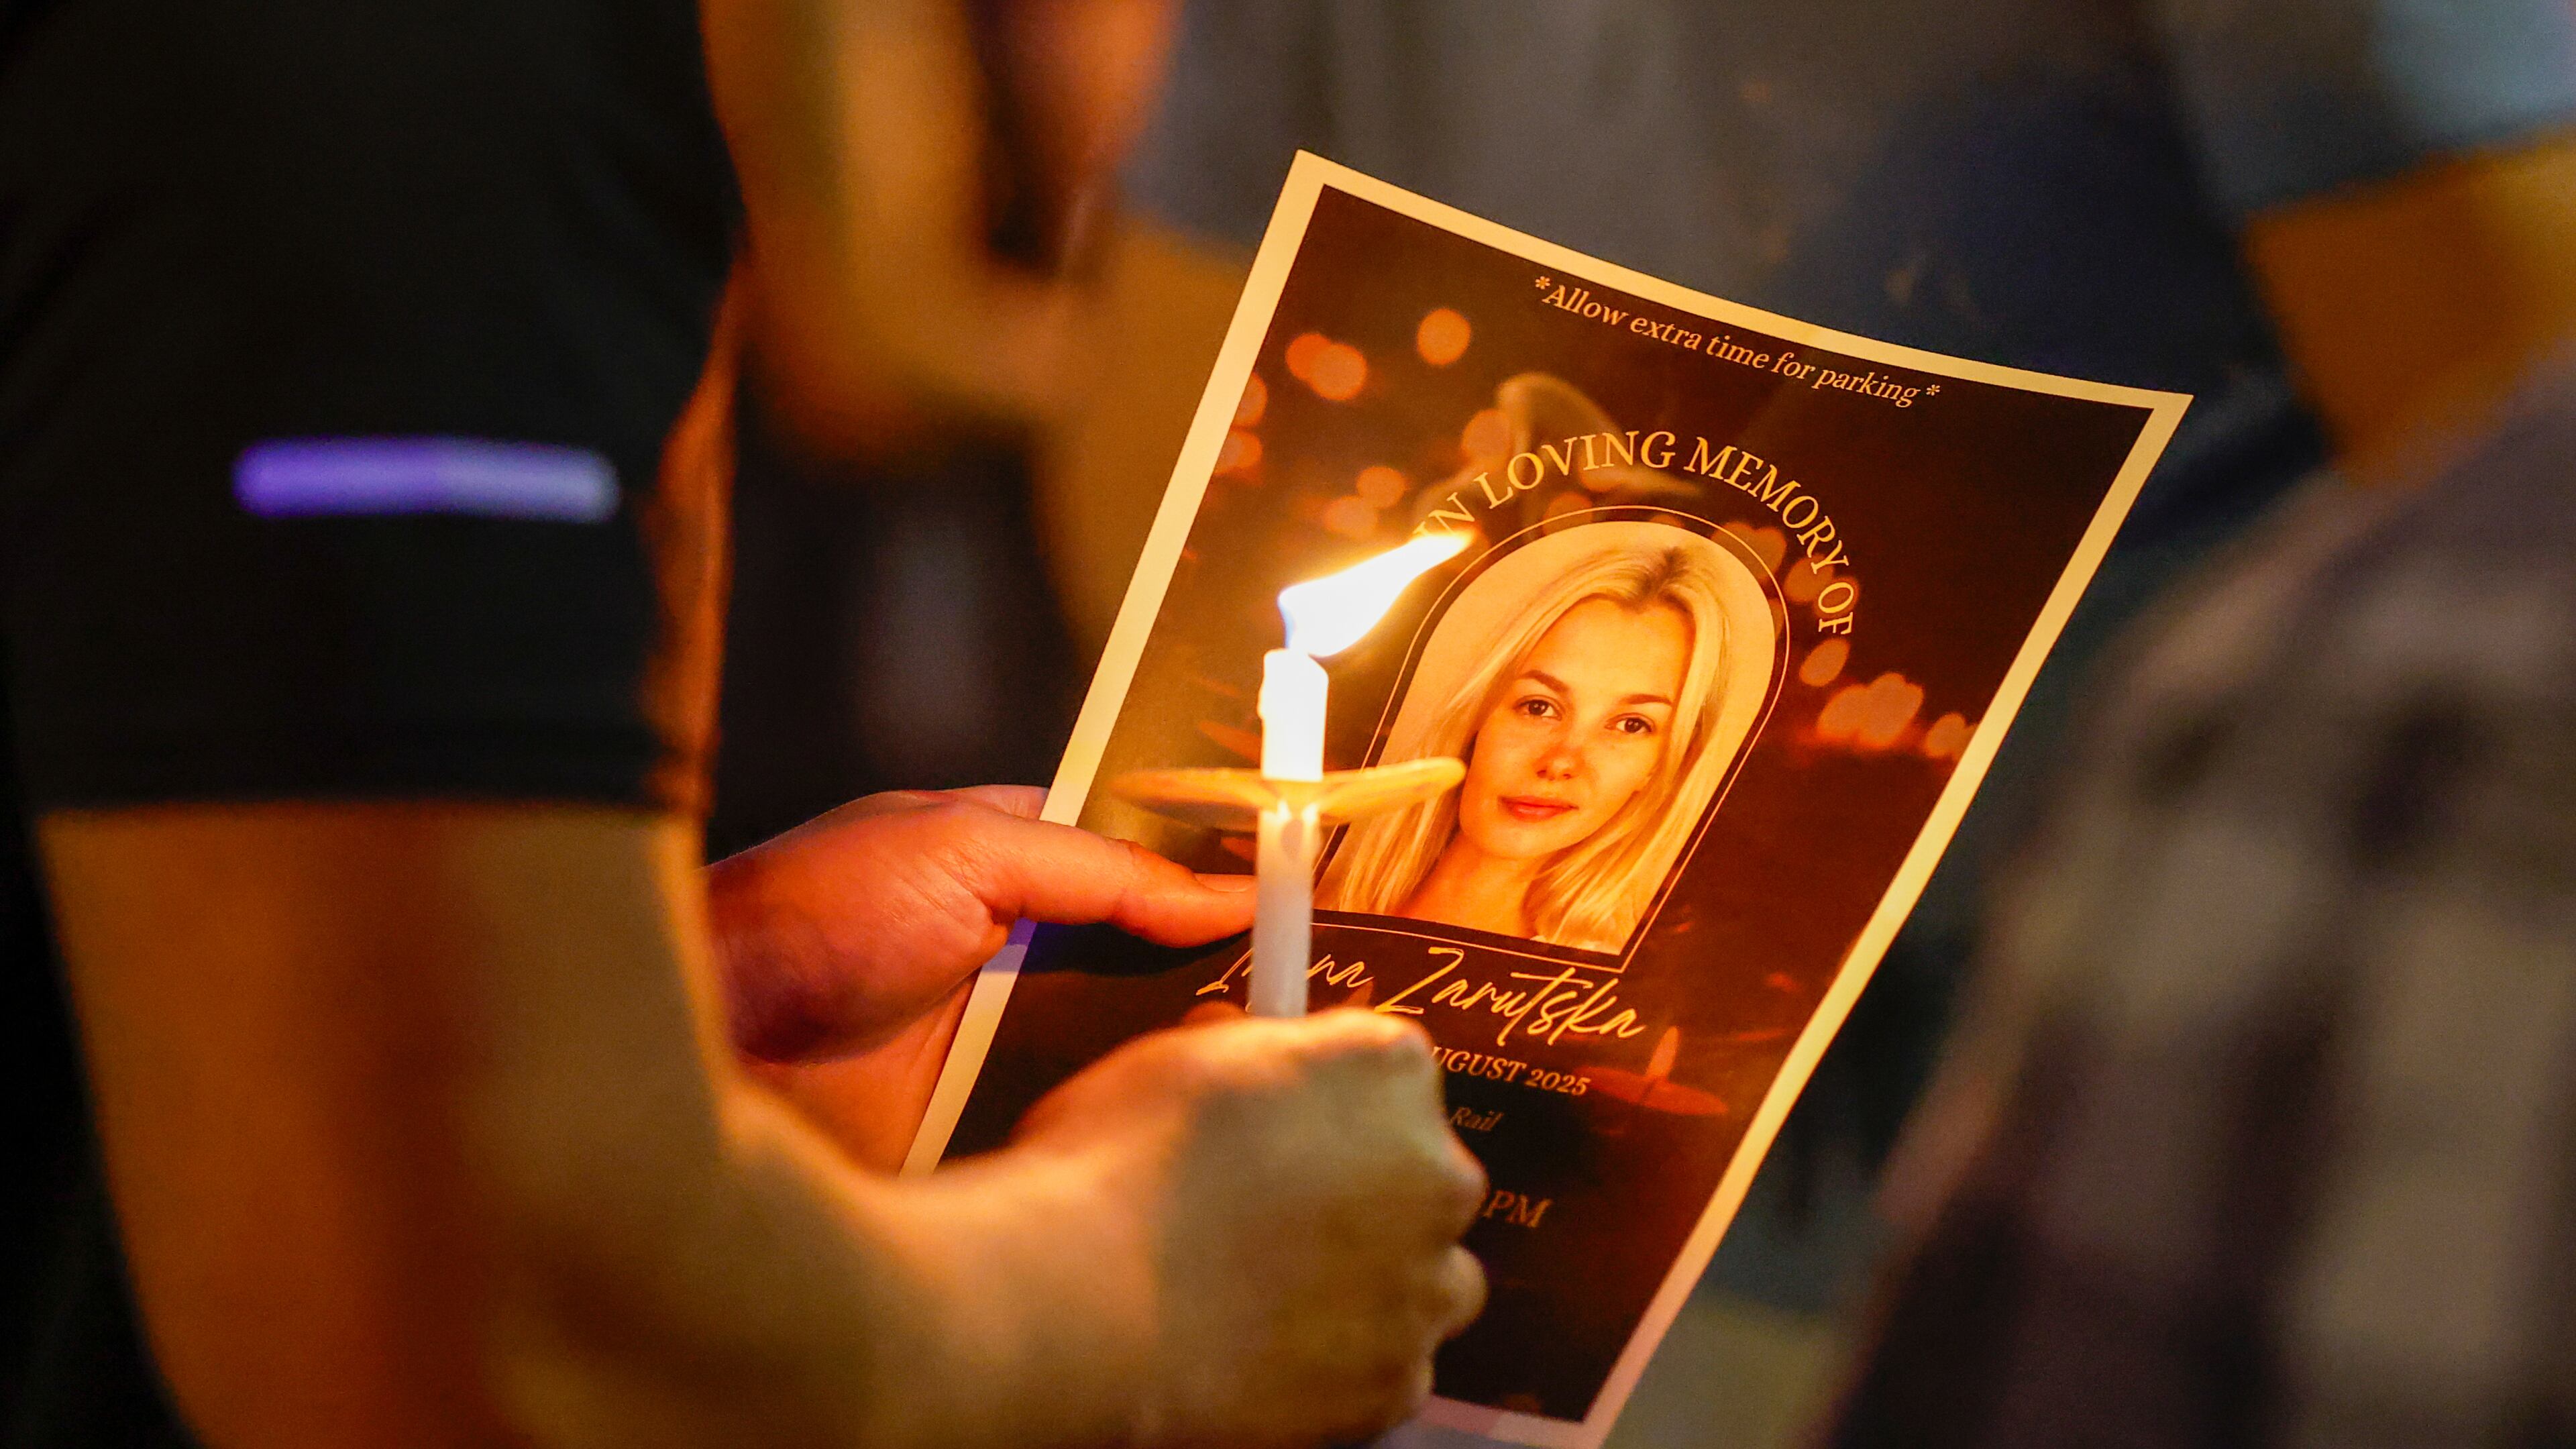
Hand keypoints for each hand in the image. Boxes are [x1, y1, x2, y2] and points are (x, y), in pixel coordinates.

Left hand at [708, 786, 1254, 1165]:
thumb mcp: (961, 847)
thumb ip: (1098, 866)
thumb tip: (1223, 890)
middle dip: (1224, 975)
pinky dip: (1132, 1125)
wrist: (704, 1046)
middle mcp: (1019, 955)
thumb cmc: (807, 915)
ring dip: (1186, 1057)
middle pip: (1152, 962)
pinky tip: (1198, 1126)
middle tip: (1321, 989)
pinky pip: (1086, 1125)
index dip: (1219, 872)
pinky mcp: (993, 1130)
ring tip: (1285, 1062)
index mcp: (1012, 862)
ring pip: (1131, 1049)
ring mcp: (1007, 1046)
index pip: (1144, 860)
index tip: (1304, 888)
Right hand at [1015, 1009, 1488, 1446]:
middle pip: (1424, 1177)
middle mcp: (1435, 1172)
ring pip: (1426, 1281)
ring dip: (1372, 1285)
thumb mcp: (1174, 1057)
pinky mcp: (1397, 1383)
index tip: (1285, 1127)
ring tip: (1273, 1300)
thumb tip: (1245, 1054)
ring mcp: (1424, 1285)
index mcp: (1386, 1068)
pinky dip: (1344, 1370)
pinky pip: (1390, 1371)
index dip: (1331, 1103)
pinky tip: (1268, 1359)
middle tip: (1273, 1221)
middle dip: (1366, 1196)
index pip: (1392, 1074)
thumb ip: (1245, 1051)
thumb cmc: (1114, 1167)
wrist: (1085, 1303)